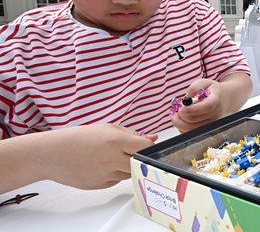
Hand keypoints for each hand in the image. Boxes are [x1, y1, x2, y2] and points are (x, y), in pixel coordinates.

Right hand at [42, 124, 156, 189]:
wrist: (53, 154)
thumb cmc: (79, 138)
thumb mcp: (107, 128)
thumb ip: (131, 135)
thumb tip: (151, 139)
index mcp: (115, 141)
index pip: (145, 147)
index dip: (148, 146)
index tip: (146, 145)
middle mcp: (112, 159)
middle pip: (140, 164)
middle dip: (140, 159)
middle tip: (131, 153)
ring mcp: (106, 174)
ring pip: (129, 173)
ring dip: (126, 166)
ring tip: (111, 157)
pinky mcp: (100, 185)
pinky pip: (116, 180)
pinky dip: (114, 173)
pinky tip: (101, 165)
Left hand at [171, 79, 227, 132]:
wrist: (224, 99)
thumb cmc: (212, 90)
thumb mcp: (203, 82)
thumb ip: (193, 88)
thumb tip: (185, 99)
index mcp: (216, 99)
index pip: (207, 107)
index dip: (193, 109)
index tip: (182, 108)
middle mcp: (216, 113)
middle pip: (194, 119)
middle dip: (181, 115)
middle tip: (177, 109)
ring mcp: (212, 123)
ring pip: (191, 129)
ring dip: (179, 123)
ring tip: (176, 115)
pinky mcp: (207, 129)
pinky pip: (192, 133)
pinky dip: (182, 128)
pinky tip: (182, 120)